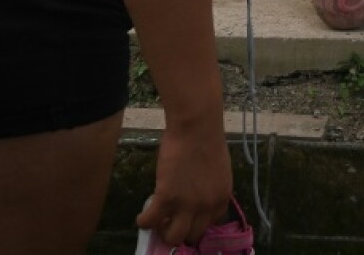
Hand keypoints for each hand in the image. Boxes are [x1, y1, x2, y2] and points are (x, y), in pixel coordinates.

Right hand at [136, 120, 233, 245]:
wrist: (196, 127)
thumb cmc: (207, 140)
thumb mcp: (217, 171)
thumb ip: (210, 188)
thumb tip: (196, 197)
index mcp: (222, 198)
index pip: (210, 224)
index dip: (197, 222)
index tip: (187, 218)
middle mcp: (207, 207)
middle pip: (193, 235)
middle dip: (182, 230)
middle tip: (170, 222)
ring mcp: (187, 205)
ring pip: (173, 237)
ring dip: (163, 232)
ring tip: (157, 223)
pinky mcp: (167, 198)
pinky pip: (151, 221)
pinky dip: (144, 222)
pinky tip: (141, 218)